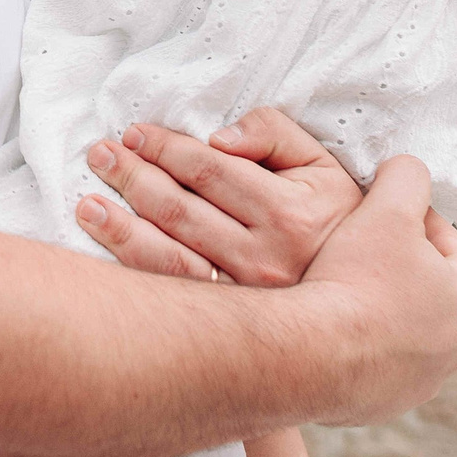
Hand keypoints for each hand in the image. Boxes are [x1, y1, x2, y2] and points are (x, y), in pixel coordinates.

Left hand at [75, 108, 362, 286]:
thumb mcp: (323, 166)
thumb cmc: (338, 222)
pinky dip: (130, 261)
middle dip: (132, 176)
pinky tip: (104, 238)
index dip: (165, 147)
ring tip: (87, 199)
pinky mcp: (231, 322)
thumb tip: (218, 137)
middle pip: (179, 208)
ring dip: (120, 223)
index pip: (209, 169)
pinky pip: (170, 287)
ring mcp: (245, 295)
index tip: (134, 133)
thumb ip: (274, 135)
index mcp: (290, 211)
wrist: (369, 304)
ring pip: (167, 253)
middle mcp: (264, 256)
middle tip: (99, 154)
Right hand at [294, 156, 456, 425]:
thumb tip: (408, 169)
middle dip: (393, 267)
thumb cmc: (355, 279)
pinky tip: (325, 328)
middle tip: (351, 250)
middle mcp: (455, 347)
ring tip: (334, 289)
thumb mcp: (386, 209)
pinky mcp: (383, 405)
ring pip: (399, 330)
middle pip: (423, 288)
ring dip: (375, 310)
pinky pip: (372, 364)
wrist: (312, 355)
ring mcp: (420, 383)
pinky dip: (354, 346)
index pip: (445, 241)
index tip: (375, 209)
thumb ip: (407, 177)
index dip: (408, 217)